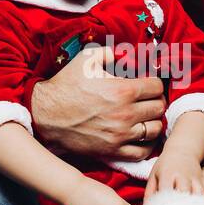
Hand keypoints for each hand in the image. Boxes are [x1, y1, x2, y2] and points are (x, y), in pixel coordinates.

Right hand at [30, 45, 165, 158]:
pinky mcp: (113, 151)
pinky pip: (142, 152)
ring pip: (155, 130)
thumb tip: (122, 53)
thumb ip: (107, 52)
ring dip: (153, 122)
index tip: (148, 84)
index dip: (154, 83)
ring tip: (145, 117)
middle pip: (158, 108)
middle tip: (148, 99)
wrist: (45, 115)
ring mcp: (120, 135)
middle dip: (156, 101)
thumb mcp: (85, 60)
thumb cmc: (65, 86)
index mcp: (122, 90)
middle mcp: (126, 114)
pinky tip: (140, 136)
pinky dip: (146, 144)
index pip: (157, 87)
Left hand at [145, 152, 203, 197]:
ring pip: (200, 195)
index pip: (167, 191)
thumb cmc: (165, 165)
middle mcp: (183, 176)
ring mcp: (196, 178)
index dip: (165, 204)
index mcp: (168, 174)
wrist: (181, 150)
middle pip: (184, 194)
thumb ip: (149, 194)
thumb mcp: (154, 175)